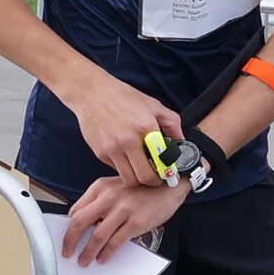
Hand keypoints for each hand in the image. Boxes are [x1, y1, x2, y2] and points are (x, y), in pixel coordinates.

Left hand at [61, 173, 186, 265]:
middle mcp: (108, 197)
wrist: (169, 185)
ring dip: (87, 252)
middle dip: (70, 240)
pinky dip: (106, 253)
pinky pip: (115, 242)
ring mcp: (122, 209)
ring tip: (84, 261)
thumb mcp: (116, 187)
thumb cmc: (142, 188)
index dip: (68, 227)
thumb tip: (86, 224)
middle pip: (80, 222)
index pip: (76, 209)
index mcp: (100, 187)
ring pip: (97, 236)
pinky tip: (103, 258)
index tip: (66, 238)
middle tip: (66, 253)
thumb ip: (100, 201)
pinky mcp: (135, 222)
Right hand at [66, 72, 180, 186]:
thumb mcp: (153, 105)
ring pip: (129, 179)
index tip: (169, 174)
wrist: (92, 93)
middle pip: (144, 178)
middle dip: (153, 181)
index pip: (161, 162)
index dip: (167, 173)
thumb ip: (171, 122)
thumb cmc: (122, 97)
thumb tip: (181, 140)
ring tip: (141, 169)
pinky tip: (126, 157)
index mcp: (145, 128)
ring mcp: (112, 149)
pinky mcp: (100, 153)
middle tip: (156, 176)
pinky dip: (123, 168)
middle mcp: (128, 141)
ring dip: (137, 178)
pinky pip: (116, 169)